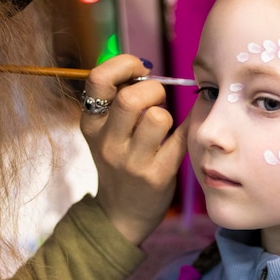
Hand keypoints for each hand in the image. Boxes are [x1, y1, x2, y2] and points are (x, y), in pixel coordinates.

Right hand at [80, 55, 187, 245]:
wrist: (121, 214)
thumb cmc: (120, 164)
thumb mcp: (106, 133)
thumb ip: (118, 101)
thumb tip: (144, 68)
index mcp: (91, 124)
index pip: (98, 79)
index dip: (123, 64)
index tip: (140, 69)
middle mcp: (107, 143)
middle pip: (130, 99)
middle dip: (153, 90)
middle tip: (157, 100)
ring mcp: (132, 162)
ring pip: (158, 118)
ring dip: (167, 113)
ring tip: (164, 124)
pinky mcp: (157, 175)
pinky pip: (181, 138)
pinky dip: (188, 127)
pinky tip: (185, 130)